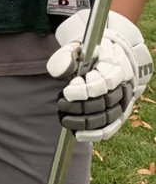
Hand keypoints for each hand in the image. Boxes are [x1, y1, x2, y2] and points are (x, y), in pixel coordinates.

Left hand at [46, 10, 152, 141]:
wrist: (103, 58)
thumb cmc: (86, 55)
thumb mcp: (74, 49)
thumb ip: (65, 57)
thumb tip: (61, 72)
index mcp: (115, 63)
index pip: (105, 81)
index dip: (85, 90)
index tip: (67, 92)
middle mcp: (123, 83)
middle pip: (105, 102)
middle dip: (79, 106)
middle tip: (60, 103)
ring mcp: (123, 100)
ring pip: (108, 117)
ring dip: (83, 121)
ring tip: (63, 117)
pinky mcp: (119, 113)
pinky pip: (110, 128)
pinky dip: (94, 134)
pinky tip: (77, 134)